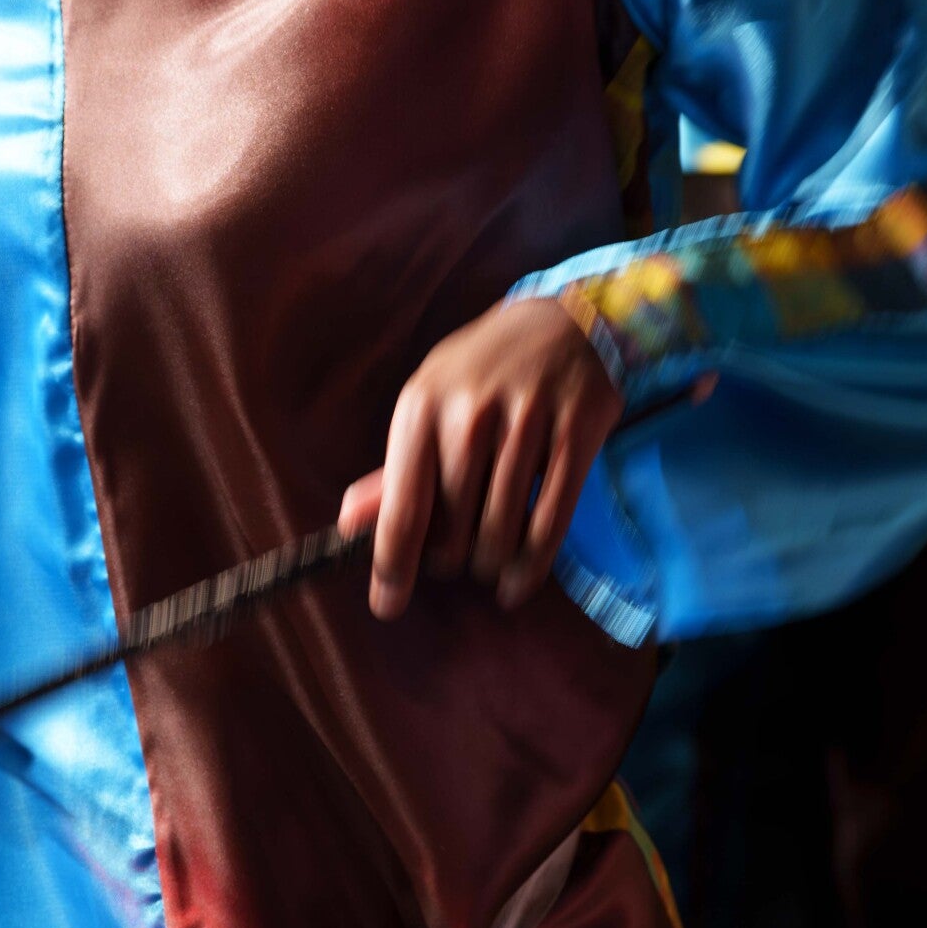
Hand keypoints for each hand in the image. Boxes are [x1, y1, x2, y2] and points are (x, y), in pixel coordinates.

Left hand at [339, 297, 622, 620]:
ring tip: (485, 562)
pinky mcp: (576, 433)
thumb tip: (350, 525)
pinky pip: (549, 525)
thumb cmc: (481, 376)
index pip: (402, 511)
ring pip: (499, 535)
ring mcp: (527, 422)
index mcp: (421, 410)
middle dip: (447, 561)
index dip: (392, 568)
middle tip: (453, 556)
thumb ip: (393, 472)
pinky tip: (515, 583)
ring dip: (488, 565)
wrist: (562, 322)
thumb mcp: (428, 408)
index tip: (388, 605)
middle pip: (451, 533)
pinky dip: (529, 568)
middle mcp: (471, 415)